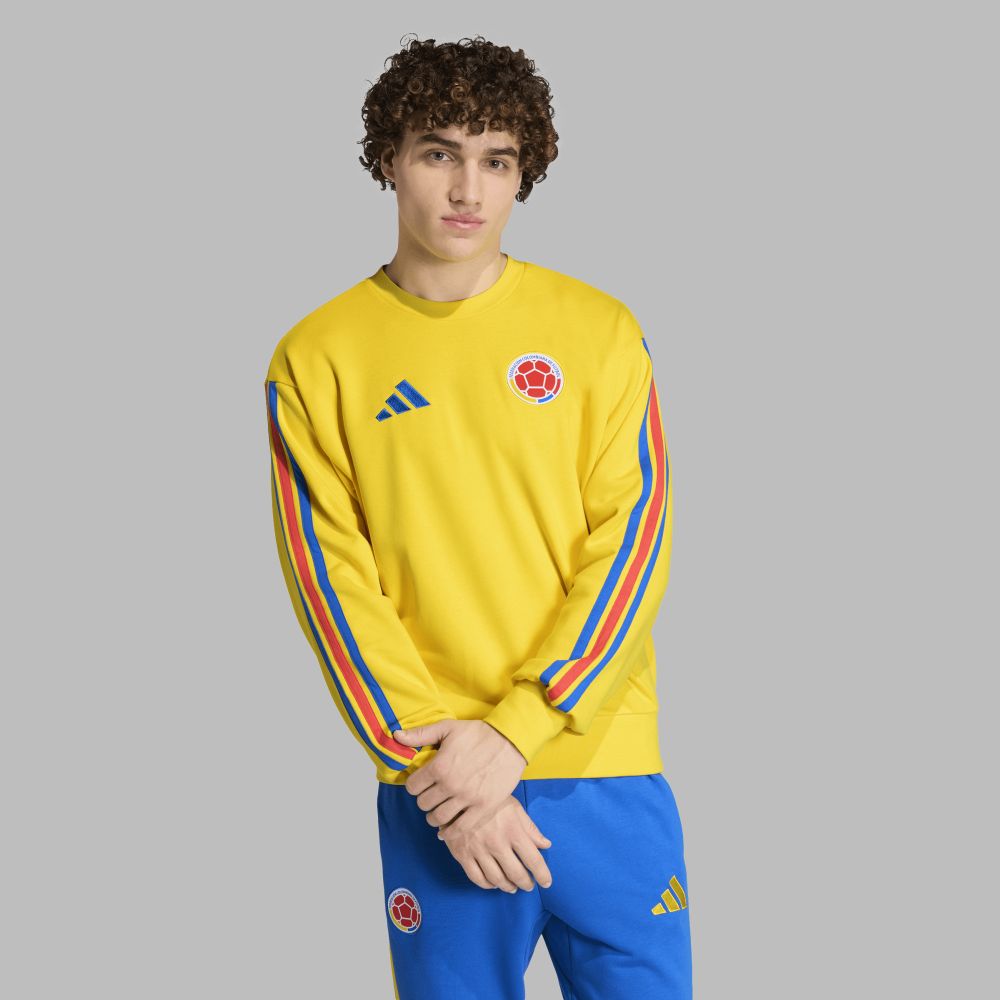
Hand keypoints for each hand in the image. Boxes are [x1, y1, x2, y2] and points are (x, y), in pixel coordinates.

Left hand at [393, 719, 526, 841]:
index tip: (421, 784)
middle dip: (424, 800)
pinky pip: (460, 828)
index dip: (414, 785)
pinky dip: (449, 833)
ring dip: (434, 816)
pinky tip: (445, 831)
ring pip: (438, 818)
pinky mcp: (483, 808)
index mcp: (439, 766)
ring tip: (438, 810)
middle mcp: (450, 785)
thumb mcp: (447, 728)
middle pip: (424, 804)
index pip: (412, 787)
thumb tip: (396, 736)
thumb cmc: (478, 733)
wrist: (510, 740)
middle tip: (431, 796)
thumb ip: (420, 734)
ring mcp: (467, 798)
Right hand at [438, 795, 552, 891]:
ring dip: (508, 887)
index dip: (542, 874)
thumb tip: (546, 845)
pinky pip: (476, 878)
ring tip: (512, 887)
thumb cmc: (490, 799)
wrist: (458, 794)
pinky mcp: (462, 854)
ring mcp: (478, 850)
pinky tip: (493, 883)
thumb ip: (530, 828)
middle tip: (529, 885)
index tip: (546, 882)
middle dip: (526, 883)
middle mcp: (497, 843)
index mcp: (513, 830)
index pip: (533, 860)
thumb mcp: (514, 807)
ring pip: (496, 879)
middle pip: (516, 873)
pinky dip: (487, 885)